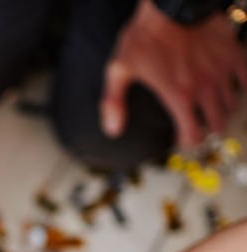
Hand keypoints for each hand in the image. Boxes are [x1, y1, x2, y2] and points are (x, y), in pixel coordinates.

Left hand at [101, 0, 246, 146]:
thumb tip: (112, 130)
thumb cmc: (145, 34)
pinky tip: (230, 90)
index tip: (181, 139)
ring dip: (221, 113)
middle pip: (217, 125)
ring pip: (232, 106)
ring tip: (210, 113)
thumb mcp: (119, 68)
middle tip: (198, 128)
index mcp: (179, 96)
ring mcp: (222, 72)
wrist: (172, 3)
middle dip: (207, 131)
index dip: (187, 142)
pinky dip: (240, 89)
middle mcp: (204, 88)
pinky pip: (246, 81)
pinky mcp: (234, 54)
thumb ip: (113, 102)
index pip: (193, 136)